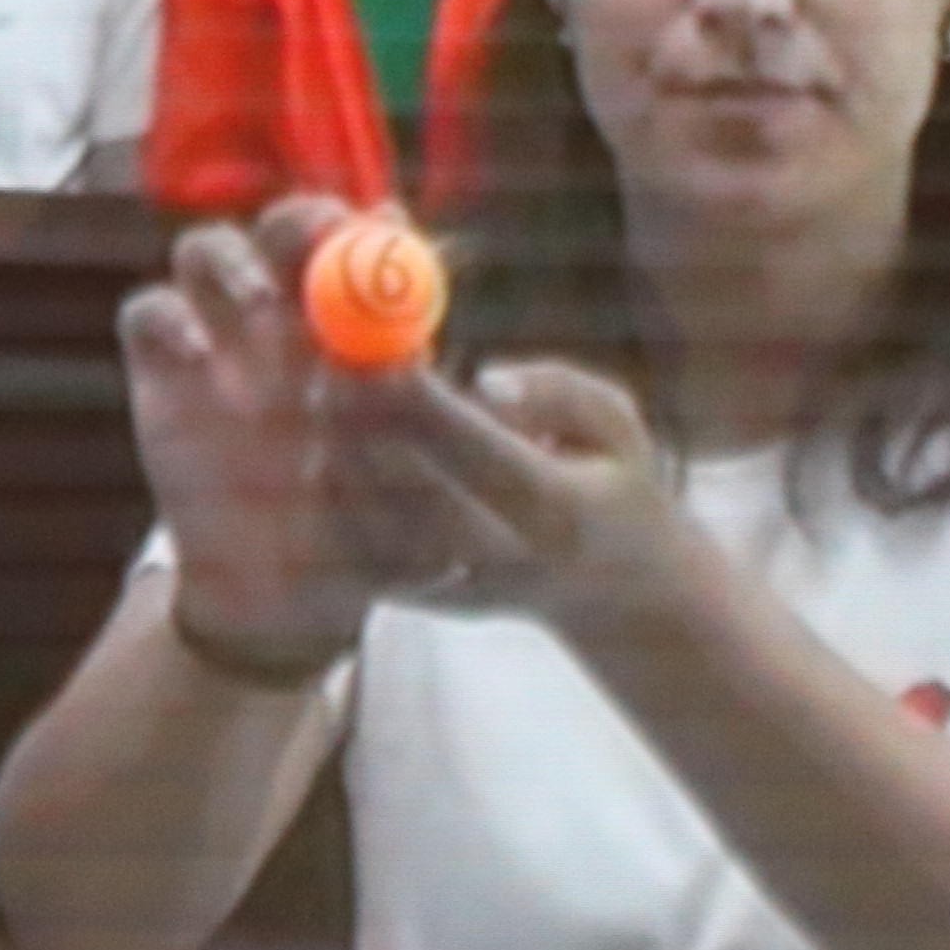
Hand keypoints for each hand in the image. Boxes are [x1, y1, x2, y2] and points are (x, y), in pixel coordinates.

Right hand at [116, 196, 388, 659]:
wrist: (283, 599)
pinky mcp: (161, 367)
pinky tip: (199, 356)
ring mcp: (221, 336)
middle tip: (316, 244)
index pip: (372, 246)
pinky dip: (168, 318)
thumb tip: (407, 364)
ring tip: (260, 307)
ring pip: (211, 249)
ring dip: (236, 261)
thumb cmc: (371, 539)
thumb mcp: (423, 494)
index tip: (388, 233)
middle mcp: (291, 317)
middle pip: (291, 229)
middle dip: (304, 222)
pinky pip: (147, 311)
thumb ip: (419, 437)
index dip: (380, 230)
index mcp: (367, 332)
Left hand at [335, 355, 687, 637]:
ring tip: (336, 395)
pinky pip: (347, 540)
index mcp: (558, 512)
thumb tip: (484, 379)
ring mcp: (450, 586)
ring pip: (364, 517)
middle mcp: (501, 558)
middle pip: (407, 488)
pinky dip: (332, 486)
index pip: (480, 455)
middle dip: (363, 420)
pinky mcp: (410, 597)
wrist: (611, 595)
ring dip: (338, 449)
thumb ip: (559, 390)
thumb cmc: (612, 487)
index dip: (426, 404)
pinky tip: (341, 445)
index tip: (387, 351)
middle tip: (336, 363)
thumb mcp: (618, 425)